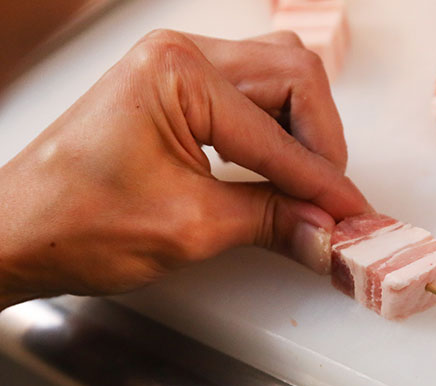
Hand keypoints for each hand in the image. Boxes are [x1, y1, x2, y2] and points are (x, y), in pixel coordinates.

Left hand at [0, 29, 368, 308]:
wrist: (19, 230)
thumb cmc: (77, 222)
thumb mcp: (191, 228)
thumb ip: (272, 222)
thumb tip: (327, 230)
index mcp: (178, 75)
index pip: (279, 133)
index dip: (323, 183)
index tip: (353, 216)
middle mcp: (181, 55)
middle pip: (295, 77)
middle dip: (322, 142)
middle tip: (332, 198)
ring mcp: (179, 67)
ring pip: (280, 78)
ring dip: (306, 131)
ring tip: (309, 186)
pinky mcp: (179, 89)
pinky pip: (253, 95)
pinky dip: (280, 131)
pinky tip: (282, 168)